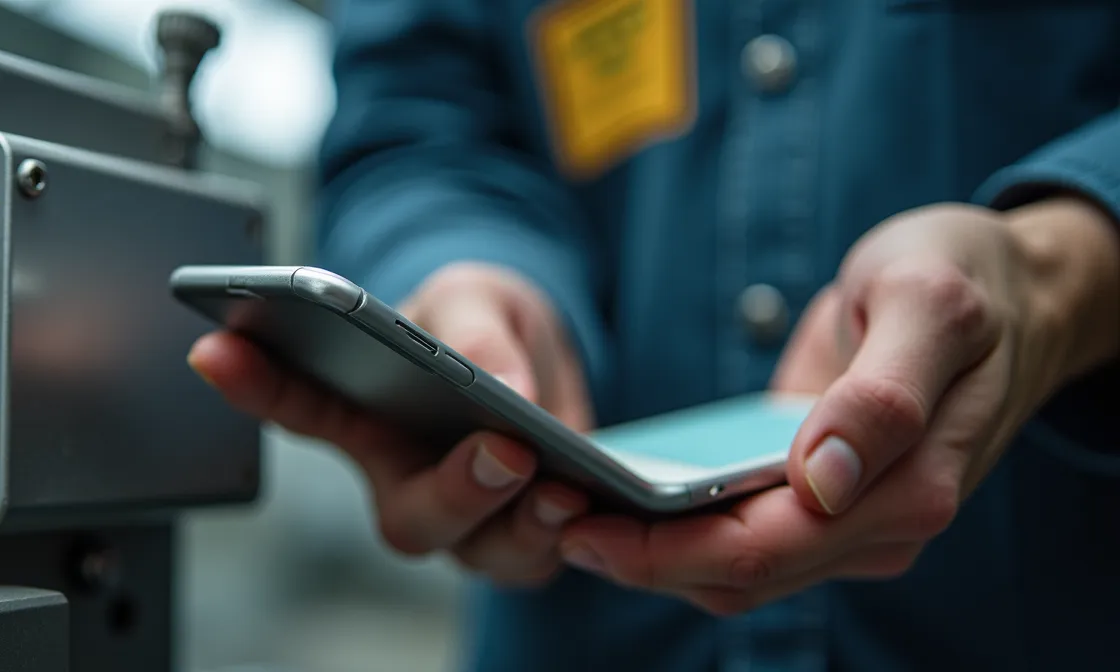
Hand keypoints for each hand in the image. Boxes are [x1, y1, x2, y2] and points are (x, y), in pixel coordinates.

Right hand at [188, 262, 594, 585]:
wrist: (542, 355)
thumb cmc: (484, 321)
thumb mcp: (479, 295)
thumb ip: (477, 329)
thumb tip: (506, 388)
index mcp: (366, 413)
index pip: (300, 404)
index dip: (255, 383)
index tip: (214, 346)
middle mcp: (405, 479)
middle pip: (408, 515)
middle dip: (454, 492)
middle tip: (499, 450)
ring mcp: (466, 515)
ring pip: (481, 550)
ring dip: (524, 523)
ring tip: (561, 480)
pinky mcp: (525, 533)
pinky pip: (540, 555)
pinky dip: (566, 533)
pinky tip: (591, 495)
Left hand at [557, 198, 1119, 614]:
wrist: (1009, 286)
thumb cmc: (967, 281)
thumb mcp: (929, 305)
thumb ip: (883, 394)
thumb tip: (820, 478)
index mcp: (905, 490)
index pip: (763, 550)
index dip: (666, 550)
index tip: (582, 525)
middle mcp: (875, 524)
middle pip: (737, 574)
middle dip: (639, 557)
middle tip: (547, 516)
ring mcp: (848, 516)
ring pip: (733, 567)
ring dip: (650, 551)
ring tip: (564, 507)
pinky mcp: (820, 494)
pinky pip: (740, 531)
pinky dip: (677, 525)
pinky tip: (619, 491)